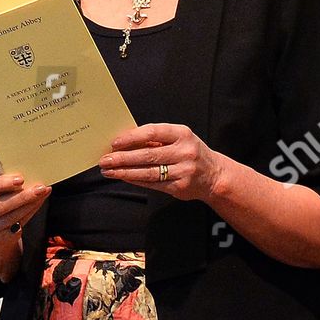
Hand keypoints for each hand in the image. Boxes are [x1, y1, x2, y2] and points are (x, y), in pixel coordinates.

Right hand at [0, 172, 50, 242]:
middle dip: (22, 196)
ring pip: (9, 218)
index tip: (21, 179)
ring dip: (29, 205)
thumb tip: (27, 172)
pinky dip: (29, 213)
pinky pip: (15, 227)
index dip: (3, 184)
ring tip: (43, 194)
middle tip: (40, 188)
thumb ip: (2, 184)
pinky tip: (38, 204)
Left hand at [98, 123, 223, 202]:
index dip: (132, 137)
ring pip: (148, 172)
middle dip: (122, 158)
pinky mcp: (179, 186)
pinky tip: (124, 177)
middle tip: (105, 160)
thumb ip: (155, 140)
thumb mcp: (178, 139)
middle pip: (147, 155)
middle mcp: (184, 151)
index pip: (153, 132)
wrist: (213, 175)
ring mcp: (183, 170)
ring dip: (125, 172)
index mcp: (182, 134)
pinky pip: (153, 183)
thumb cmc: (189, 152)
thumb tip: (124, 142)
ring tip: (109, 171)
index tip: (115, 143)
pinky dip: (136, 180)